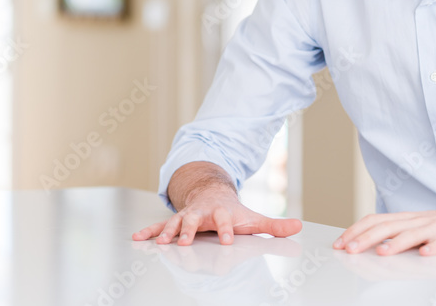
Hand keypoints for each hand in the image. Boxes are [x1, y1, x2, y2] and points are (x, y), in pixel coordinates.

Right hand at [132, 163, 301, 245]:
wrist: (211, 193)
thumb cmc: (232, 211)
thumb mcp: (253, 218)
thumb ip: (274, 225)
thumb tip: (298, 227)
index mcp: (222, 212)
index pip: (225, 220)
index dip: (226, 229)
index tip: (228, 240)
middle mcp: (202, 213)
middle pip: (195, 220)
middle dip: (189, 230)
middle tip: (183, 242)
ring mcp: (187, 216)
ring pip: (175, 222)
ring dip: (167, 231)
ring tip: (161, 241)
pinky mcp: (175, 220)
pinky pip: (159, 225)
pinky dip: (149, 231)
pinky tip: (136, 237)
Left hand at [332, 201, 435, 255]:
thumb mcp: (416, 228)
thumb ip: (395, 234)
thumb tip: (368, 245)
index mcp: (406, 219)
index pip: (375, 220)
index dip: (356, 230)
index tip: (340, 243)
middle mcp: (417, 221)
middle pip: (388, 226)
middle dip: (366, 238)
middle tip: (350, 249)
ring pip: (413, 234)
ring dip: (396, 243)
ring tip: (382, 252)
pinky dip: (433, 248)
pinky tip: (425, 254)